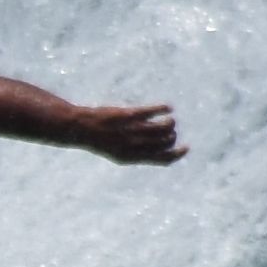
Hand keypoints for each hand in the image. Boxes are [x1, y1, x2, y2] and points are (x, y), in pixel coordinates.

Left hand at [56, 100, 183, 165]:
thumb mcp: (120, 152)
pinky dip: (163, 109)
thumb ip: (141, 152)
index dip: (178, 154)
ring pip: (162, 127)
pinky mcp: (128, 115)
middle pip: (165, 142)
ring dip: (170, 122)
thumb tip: (162, 147)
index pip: (163, 159)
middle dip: (171, 136)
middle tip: (169, 129)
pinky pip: (152, 111)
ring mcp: (131, 130)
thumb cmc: (101, 140)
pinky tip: (168, 107)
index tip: (186, 147)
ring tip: (169, 118)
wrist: (79, 128)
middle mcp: (133, 146)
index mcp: (131, 158)